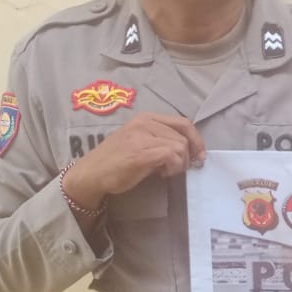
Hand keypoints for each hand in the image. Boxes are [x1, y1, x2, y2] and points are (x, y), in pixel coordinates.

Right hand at [63, 113, 206, 210]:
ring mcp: (142, 136)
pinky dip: (173, 168)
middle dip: (188, 156)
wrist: (92, 173)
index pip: (183, 122)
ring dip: (179, 164)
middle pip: (183, 137)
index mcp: (146, 117)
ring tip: (164, 171)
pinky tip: (161, 173)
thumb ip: (161, 140)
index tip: (199, 156)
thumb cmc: (116, 161)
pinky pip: (172, 156)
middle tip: (178, 169)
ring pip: (180, 147)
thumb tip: (189, 151)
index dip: (197, 140)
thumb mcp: (141, 142)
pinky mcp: (141, 152)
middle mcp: (144, 123)